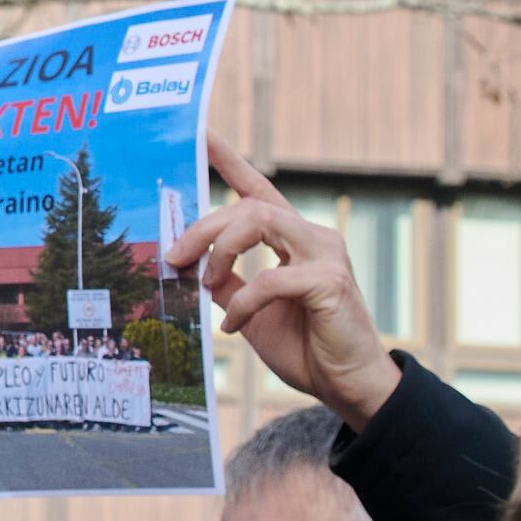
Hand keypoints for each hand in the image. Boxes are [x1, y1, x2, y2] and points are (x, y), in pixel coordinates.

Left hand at [169, 143, 398, 419]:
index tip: (201, 134)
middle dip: (203, 228)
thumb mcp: (251, 311)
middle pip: (248, 205)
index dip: (229, 160)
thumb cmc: (306, 348)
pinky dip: (243, 301)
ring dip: (220, 251)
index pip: (258, 188)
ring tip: (207, 283)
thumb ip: (227, 284)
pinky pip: (270, 278)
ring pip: (259, 221)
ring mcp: (325, 255)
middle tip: (174, 257)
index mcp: (293, 239)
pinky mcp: (330, 281)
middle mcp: (312, 237)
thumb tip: (190, 266)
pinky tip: (233, 325)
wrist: (346, 386)